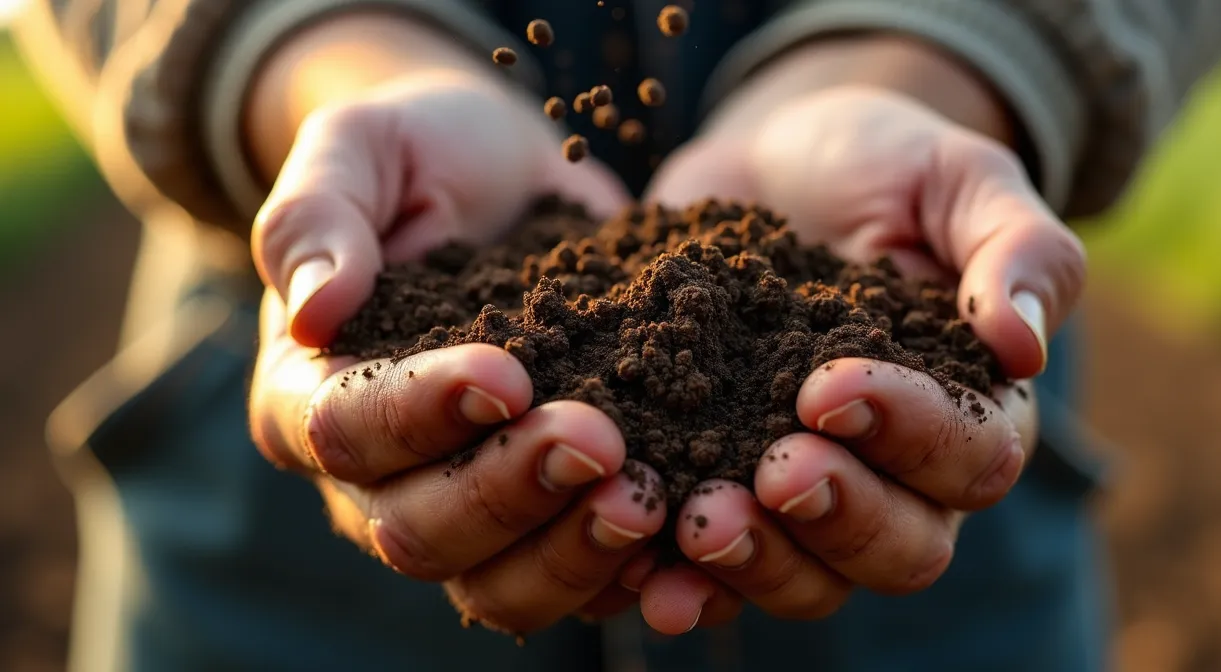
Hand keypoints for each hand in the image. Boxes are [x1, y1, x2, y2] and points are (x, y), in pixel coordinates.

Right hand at [247, 72, 664, 633]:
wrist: (504, 178)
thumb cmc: (421, 154)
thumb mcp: (360, 147)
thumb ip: (318, 216)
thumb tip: (314, 310)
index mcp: (310, 393)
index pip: (347, 429)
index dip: (424, 413)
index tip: (508, 374)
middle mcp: (376, 475)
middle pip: (420, 530)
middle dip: (513, 491)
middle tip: (602, 441)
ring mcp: (463, 506)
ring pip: (497, 586)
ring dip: (574, 551)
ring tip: (650, 496)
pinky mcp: (545, 514)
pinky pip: (575, 579)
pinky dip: (628, 569)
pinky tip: (685, 526)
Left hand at [635, 63, 1082, 628]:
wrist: (773, 164)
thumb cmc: (885, 166)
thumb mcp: (960, 178)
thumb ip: (1016, 248)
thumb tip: (1023, 345)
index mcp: (973, 406)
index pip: (971, 456)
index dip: (909, 436)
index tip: (829, 389)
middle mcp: (899, 474)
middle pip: (899, 549)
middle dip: (837, 519)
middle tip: (771, 473)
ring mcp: (806, 493)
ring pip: (809, 579)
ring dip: (756, 564)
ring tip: (697, 524)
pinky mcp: (721, 486)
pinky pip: (712, 569)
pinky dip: (680, 580)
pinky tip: (639, 574)